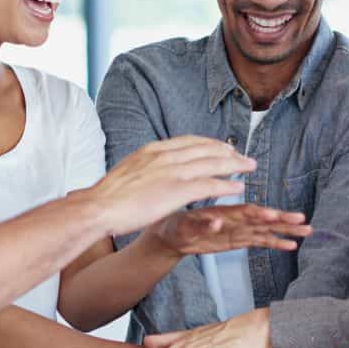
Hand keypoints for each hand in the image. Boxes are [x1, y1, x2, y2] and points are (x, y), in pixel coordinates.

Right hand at [80, 137, 254, 237]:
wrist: (99, 207)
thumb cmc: (109, 196)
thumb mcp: (129, 171)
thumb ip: (145, 167)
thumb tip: (149, 169)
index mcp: (153, 150)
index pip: (189, 141)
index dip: (210, 144)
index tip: (222, 147)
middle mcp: (165, 156)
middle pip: (206, 148)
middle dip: (227, 151)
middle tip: (242, 155)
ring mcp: (172, 172)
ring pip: (213, 164)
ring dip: (234, 165)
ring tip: (249, 167)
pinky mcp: (177, 191)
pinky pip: (210, 185)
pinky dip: (227, 185)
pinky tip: (238, 187)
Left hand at [147, 204, 311, 256]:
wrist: (170, 235)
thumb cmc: (174, 226)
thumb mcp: (183, 227)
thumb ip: (200, 225)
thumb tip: (216, 221)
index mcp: (222, 212)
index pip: (246, 212)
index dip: (261, 214)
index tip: (277, 216)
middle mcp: (234, 220)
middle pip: (262, 219)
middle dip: (283, 221)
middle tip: (304, 222)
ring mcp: (237, 230)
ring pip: (265, 230)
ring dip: (285, 231)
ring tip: (306, 232)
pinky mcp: (237, 240)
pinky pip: (259, 241)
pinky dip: (274, 243)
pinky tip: (290, 245)